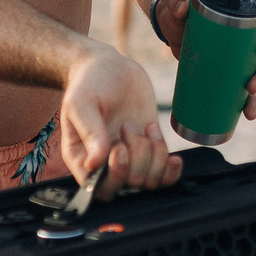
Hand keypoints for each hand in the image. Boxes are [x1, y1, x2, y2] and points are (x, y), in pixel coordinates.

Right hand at [58, 48, 175, 195]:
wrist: (110, 66)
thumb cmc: (88, 83)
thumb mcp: (82, 102)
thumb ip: (89, 131)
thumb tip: (95, 164)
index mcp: (82, 158)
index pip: (98, 189)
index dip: (114, 175)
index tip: (119, 148)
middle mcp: (105, 164)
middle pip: (127, 187)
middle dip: (137, 160)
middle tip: (128, 127)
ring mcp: (129, 159)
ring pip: (148, 182)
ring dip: (154, 156)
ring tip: (145, 127)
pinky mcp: (149, 150)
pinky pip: (163, 177)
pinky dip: (171, 171)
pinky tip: (174, 158)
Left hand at [154, 0, 255, 119]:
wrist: (170, 30)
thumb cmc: (176, 11)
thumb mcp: (174, 5)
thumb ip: (176, 3)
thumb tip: (181, 8)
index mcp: (237, 5)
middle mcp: (246, 28)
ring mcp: (241, 50)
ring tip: (252, 93)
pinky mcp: (232, 69)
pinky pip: (245, 86)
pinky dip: (248, 102)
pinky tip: (249, 114)